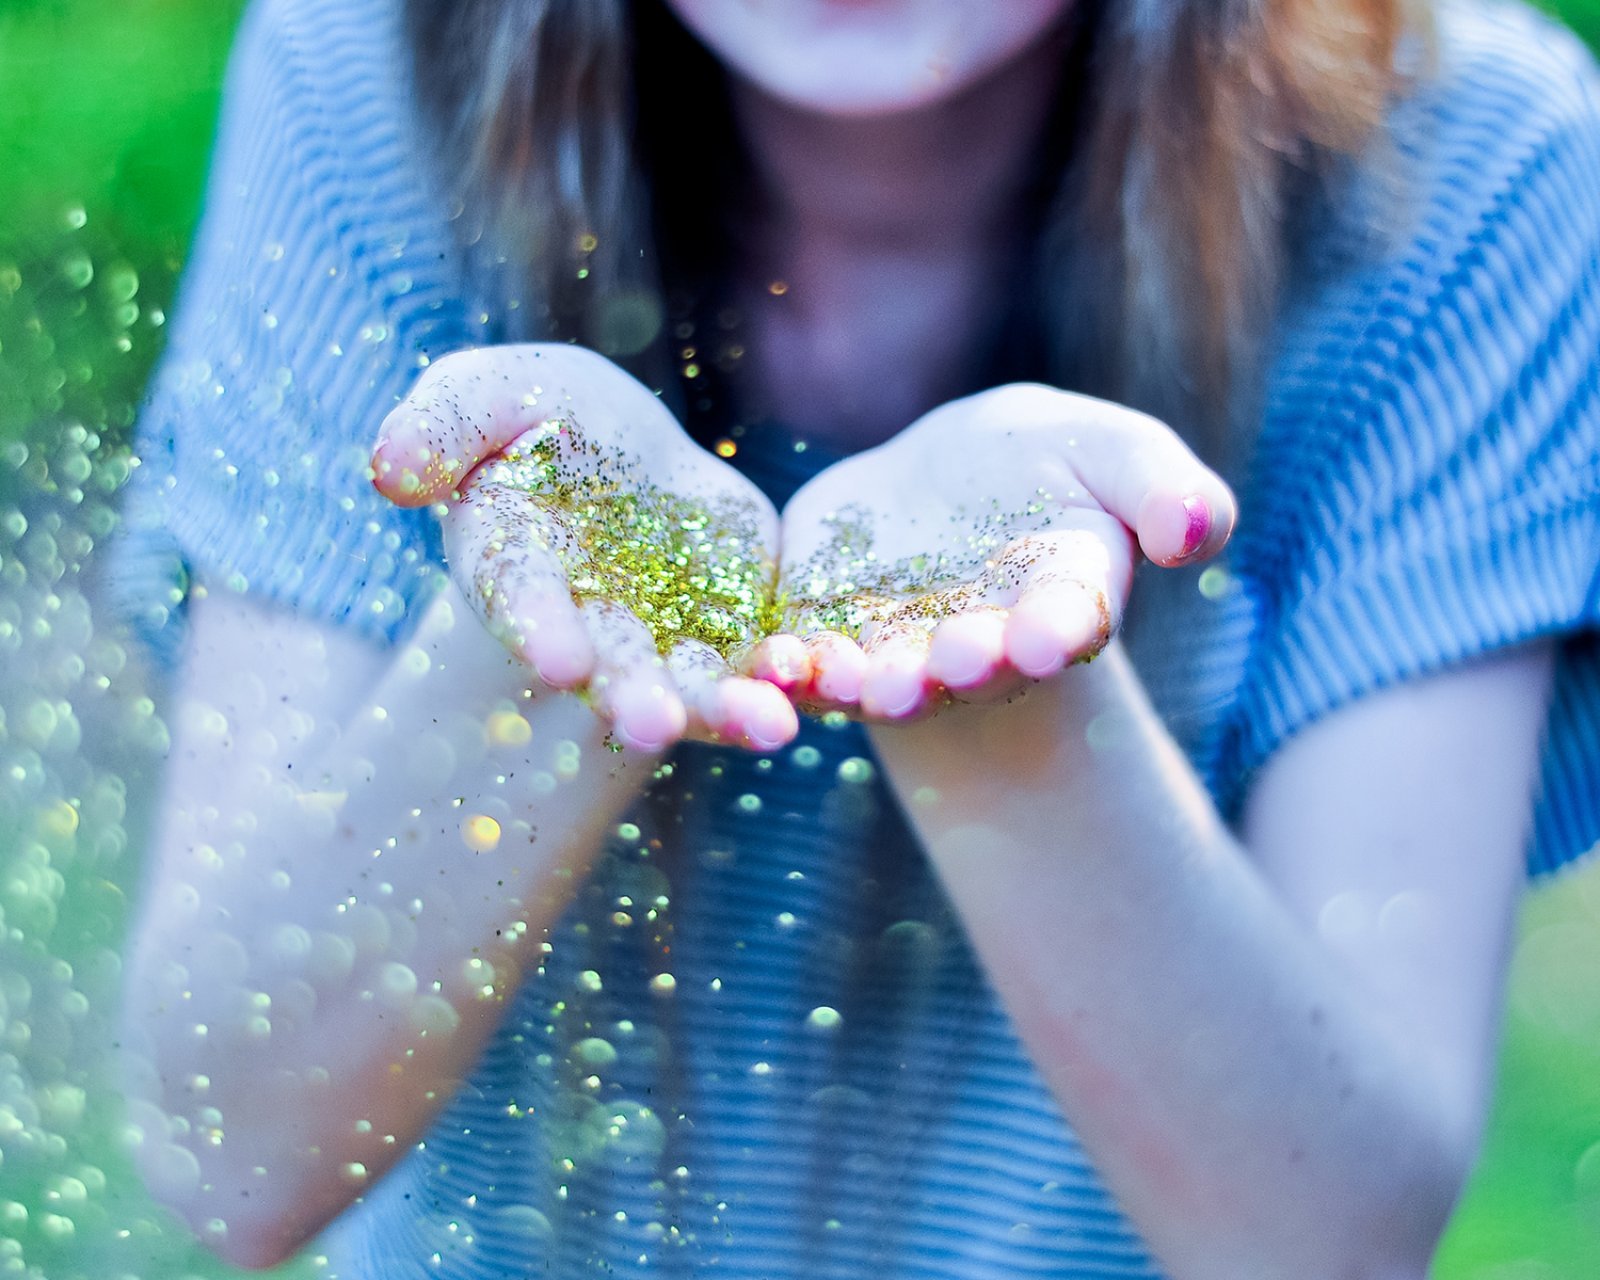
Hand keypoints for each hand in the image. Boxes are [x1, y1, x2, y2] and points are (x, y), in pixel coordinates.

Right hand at [372, 345, 798, 752]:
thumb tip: (389, 472)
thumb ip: (442, 427)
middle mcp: (589, 625)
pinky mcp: (733, 627)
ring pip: (696, 685)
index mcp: (517, 570)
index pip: (520, 603)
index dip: (536, 628)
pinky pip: (761, 662)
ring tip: (770, 727)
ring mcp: (666, 636)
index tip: (556, 658)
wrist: (618, 452)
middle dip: (633, 697)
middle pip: (612, 669)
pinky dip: (787, 677)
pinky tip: (817, 682)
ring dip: (728, 710)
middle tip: (655, 724)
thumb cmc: (533, 420)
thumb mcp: (486, 396)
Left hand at [758, 383, 1235, 720]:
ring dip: (878, 685)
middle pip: (975, 663)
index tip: (1049, 636)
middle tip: (958, 663)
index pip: (1066, 623)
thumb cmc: (1049, 466)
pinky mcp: (825, 636)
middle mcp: (980, 644)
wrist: (944, 487)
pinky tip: (777, 664)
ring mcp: (899, 651)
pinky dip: (794, 670)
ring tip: (870, 684)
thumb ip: (1166, 490)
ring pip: (887, 677)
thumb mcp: (1116, 454)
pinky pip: (808, 662)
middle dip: (966, 665)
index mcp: (1059, 603)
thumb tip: (1201, 528)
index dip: (1058, 631)